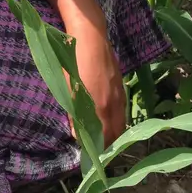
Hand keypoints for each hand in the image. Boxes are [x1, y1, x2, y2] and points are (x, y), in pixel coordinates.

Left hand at [68, 18, 126, 146]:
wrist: (91, 36)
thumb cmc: (74, 62)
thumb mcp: (70, 89)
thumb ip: (75, 114)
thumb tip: (77, 134)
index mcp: (101, 107)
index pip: (104, 138)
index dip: (99, 150)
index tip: (91, 155)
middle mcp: (114, 104)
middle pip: (117, 133)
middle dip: (109, 145)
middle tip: (98, 150)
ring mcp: (120, 94)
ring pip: (121, 121)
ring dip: (114, 132)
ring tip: (104, 138)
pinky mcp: (121, 85)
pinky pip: (122, 109)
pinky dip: (117, 119)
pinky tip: (108, 118)